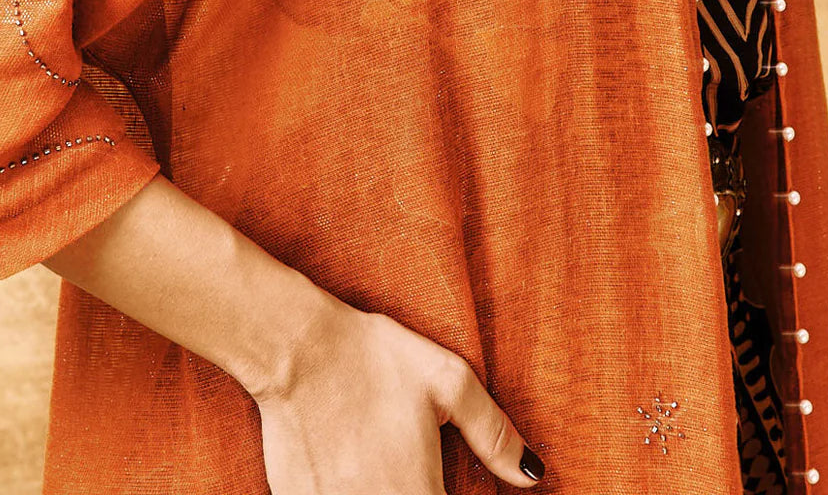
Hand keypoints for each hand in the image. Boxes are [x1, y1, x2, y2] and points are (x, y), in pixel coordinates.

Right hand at [251, 300, 545, 493]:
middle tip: (409, 467)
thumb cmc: (373, 357)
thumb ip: (493, 433)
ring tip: (380, 468)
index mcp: (419, 493)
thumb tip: (532, 475)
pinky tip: (350, 471)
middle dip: (417, 494)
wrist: (296, 348)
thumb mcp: (447, 380)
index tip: (439, 482)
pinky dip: (349, 494)